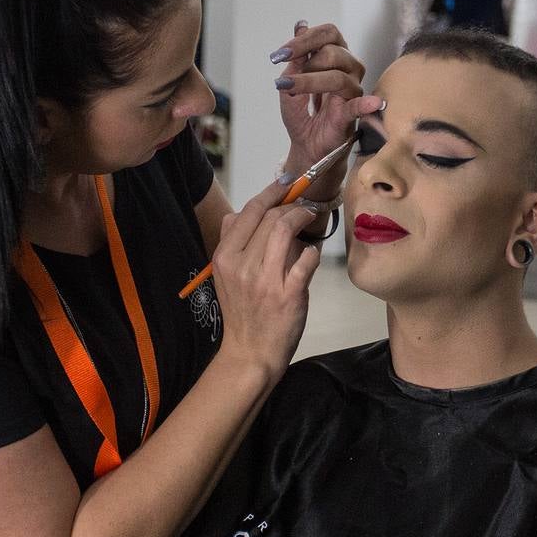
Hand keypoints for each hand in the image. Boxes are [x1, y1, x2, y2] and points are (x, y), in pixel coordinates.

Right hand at [209, 180, 324, 379]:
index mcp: (224, 257)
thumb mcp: (225, 276)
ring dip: (302, 219)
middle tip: (302, 207)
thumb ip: (233, 244)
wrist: (250, 352)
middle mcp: (241, 265)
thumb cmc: (242, 311)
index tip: (284, 185)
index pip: (248, 212)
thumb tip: (243, 213)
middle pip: (269, 218)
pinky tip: (311, 254)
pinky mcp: (288, 293)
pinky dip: (312, 251)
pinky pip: (306, 258)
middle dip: (291, 206)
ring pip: (285, 230)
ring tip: (309, 219)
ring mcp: (265, 279)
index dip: (270, 194)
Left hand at [271, 21, 382, 182]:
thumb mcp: (290, 82)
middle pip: (334, 52)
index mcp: (333, 58)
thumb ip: (296, 58)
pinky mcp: (352, 115)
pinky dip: (365, 105)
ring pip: (339, 77)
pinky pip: (360, 106)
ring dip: (310, 81)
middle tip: (284, 71)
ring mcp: (352, 92)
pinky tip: (372, 103)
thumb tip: (300, 25)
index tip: (280, 53)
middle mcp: (348, 70)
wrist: (305, 146)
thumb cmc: (302, 114)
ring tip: (290, 87)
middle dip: (306, 58)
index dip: (305, 38)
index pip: (328, 34)